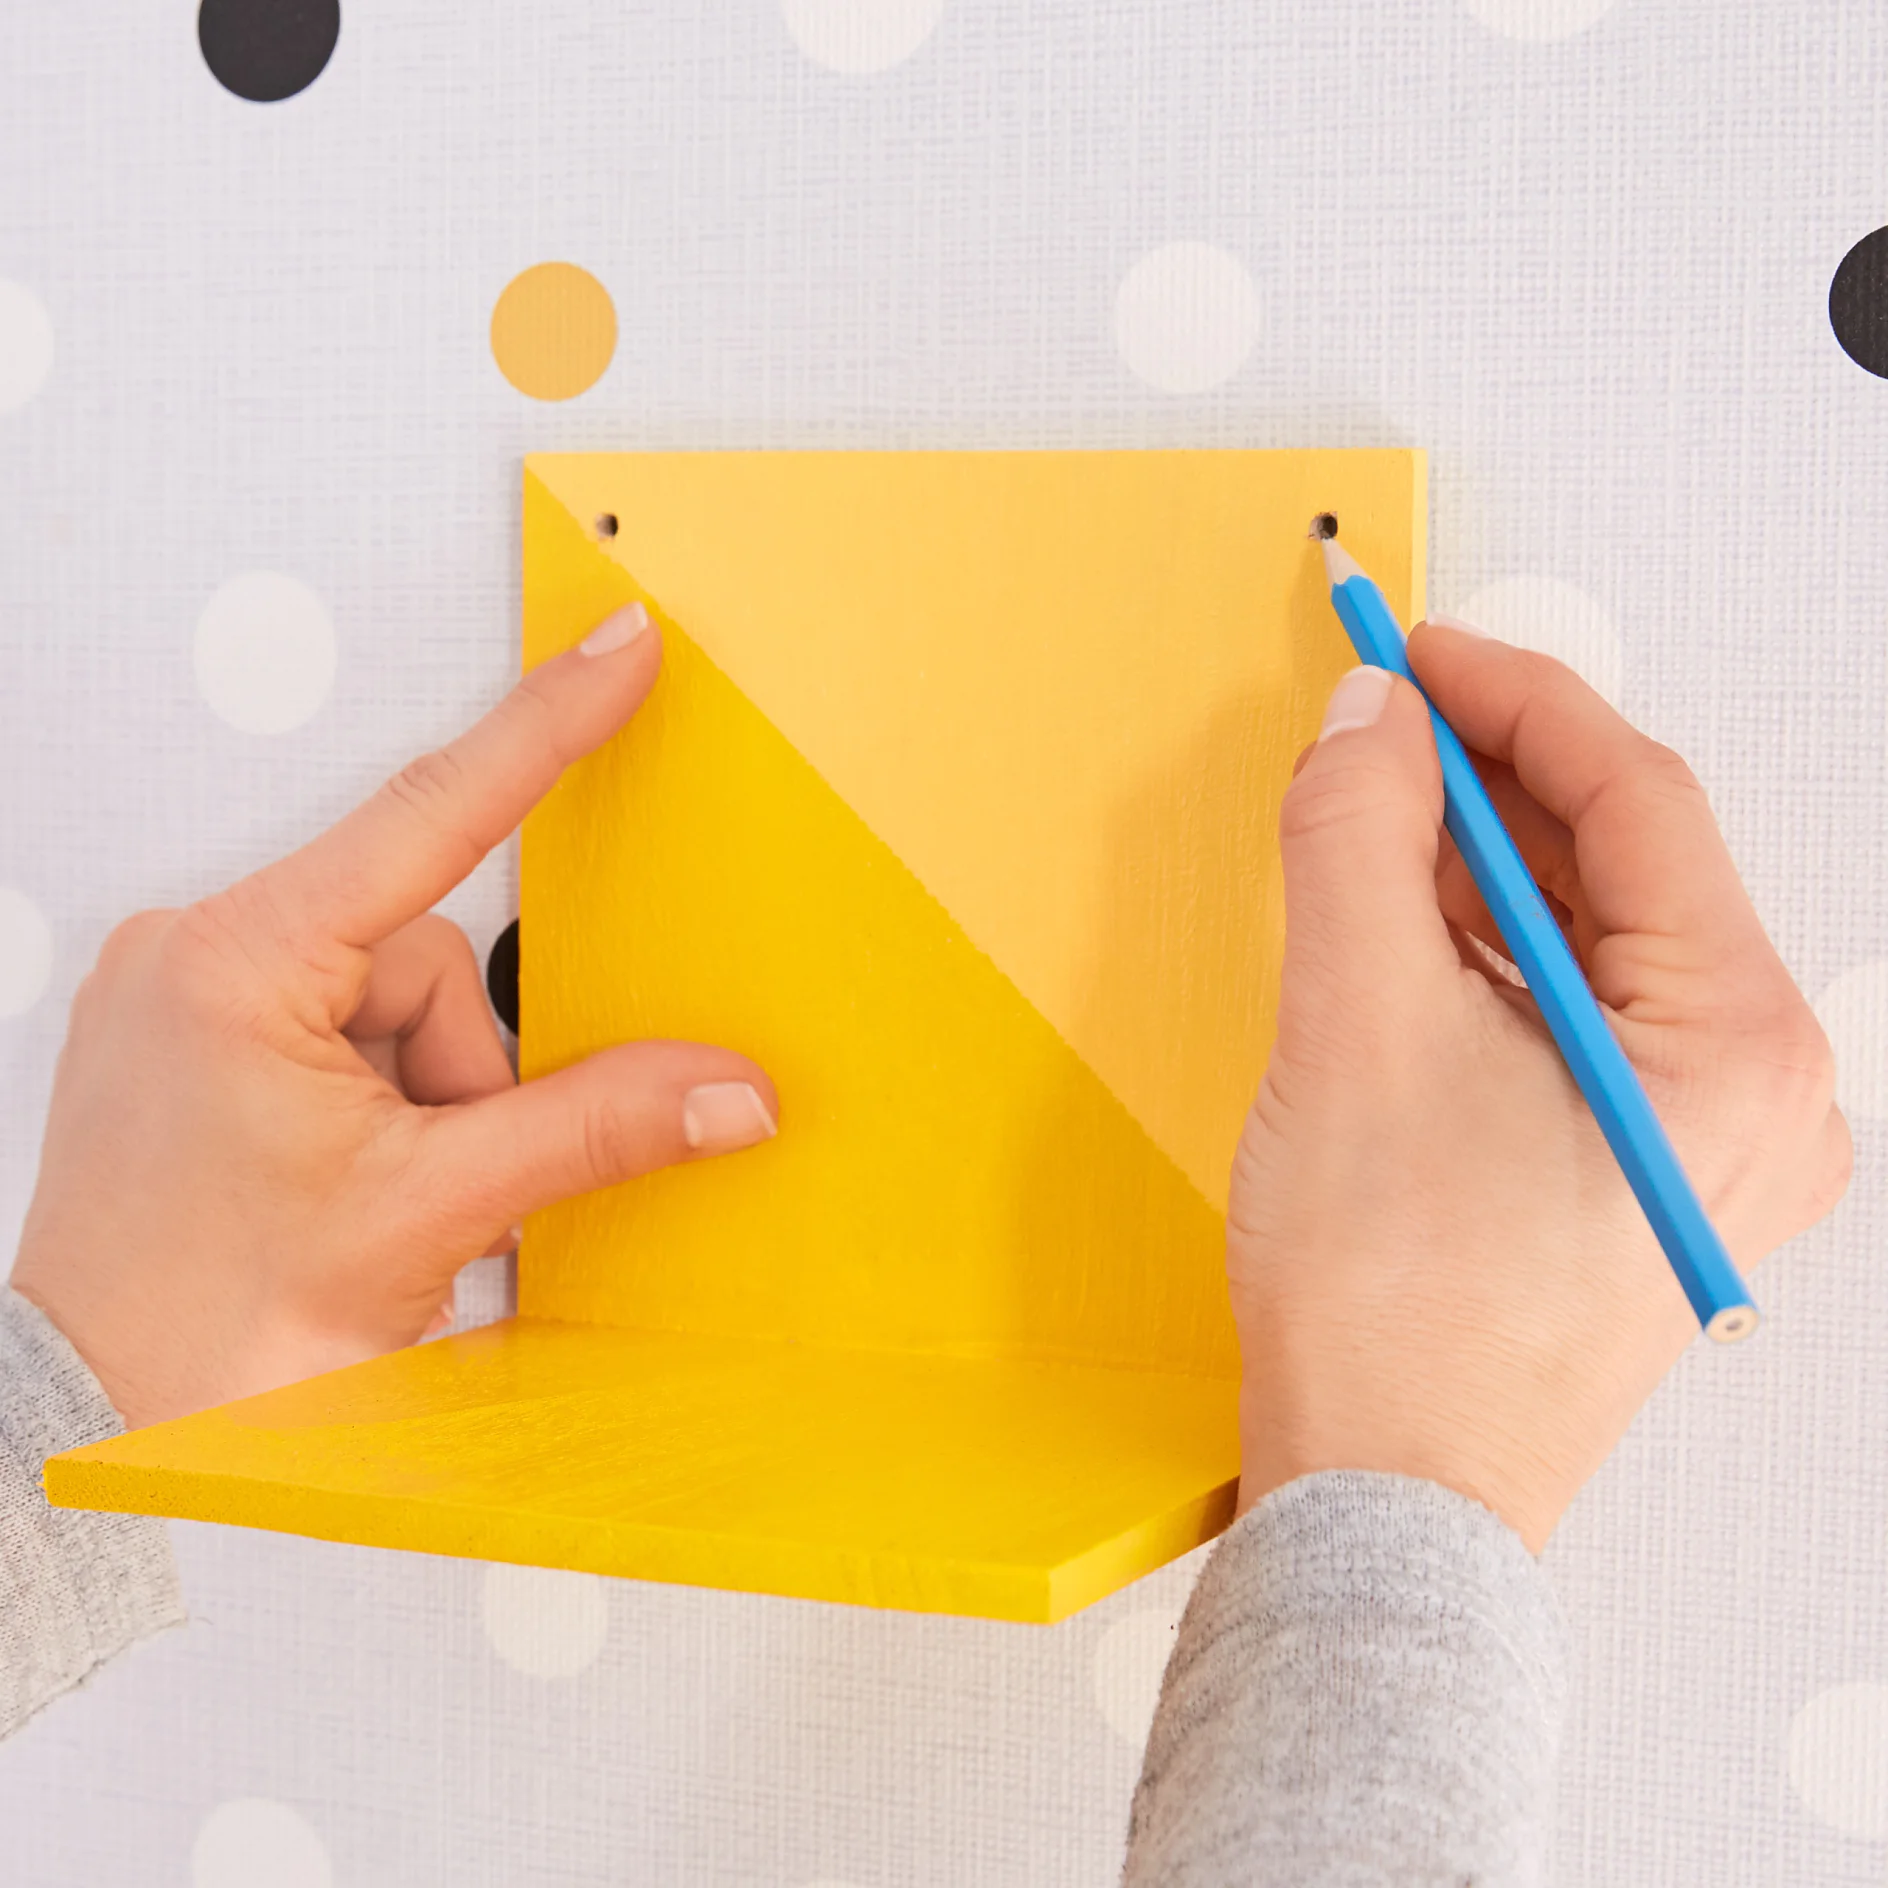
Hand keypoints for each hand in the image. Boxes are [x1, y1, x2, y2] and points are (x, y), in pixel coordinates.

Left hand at [11, 604, 777, 1428]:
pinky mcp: (198, 1034)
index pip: (433, 816)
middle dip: (462, 1071)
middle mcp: (197, 952)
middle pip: (427, 955)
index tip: (616, 649)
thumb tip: (723, 1092)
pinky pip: (343, 1025)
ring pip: (395, 1002)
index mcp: (239, 963)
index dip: (543, 727)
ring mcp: (190, 993)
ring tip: (372, 1199)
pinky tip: (343, 1180)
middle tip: (432, 1174)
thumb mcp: (427, 1213)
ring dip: (425, 1100)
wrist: (86, 1431)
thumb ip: (591, 1131)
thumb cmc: (200, 1329)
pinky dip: (381, 1101)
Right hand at [1227, 622, 1848, 1552]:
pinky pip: (1571, 1014)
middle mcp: (1757, 1093)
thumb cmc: (1393, 1308)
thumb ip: (1359, 840)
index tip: (1414, 651)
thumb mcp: (1354, 1029)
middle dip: (1486, 788)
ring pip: (1591, 940)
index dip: (1512, 700)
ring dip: (1476, 872)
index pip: (1636, 802)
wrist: (1381, 1500)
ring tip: (1366, 834)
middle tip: (1378, 729)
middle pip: (1622, 867)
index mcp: (1736, 1047)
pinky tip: (1398, 936)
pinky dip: (1484, 957)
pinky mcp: (1640, 1172)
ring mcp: (1704, 1140)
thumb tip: (1370, 719)